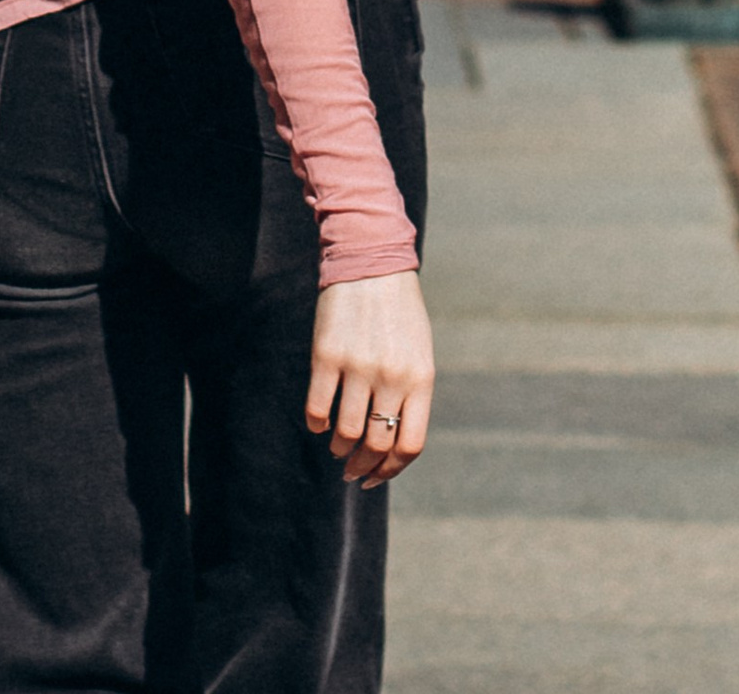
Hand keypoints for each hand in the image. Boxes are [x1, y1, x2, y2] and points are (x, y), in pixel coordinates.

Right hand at [307, 267, 433, 487]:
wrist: (371, 260)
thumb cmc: (398, 312)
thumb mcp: (418, 353)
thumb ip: (411, 396)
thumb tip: (389, 447)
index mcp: (421, 378)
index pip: (409, 445)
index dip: (389, 471)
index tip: (374, 477)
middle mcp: (392, 376)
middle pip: (376, 445)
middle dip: (361, 466)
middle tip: (350, 468)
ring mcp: (359, 366)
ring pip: (345, 433)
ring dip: (339, 446)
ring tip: (337, 442)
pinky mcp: (327, 355)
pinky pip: (318, 410)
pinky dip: (317, 424)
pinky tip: (320, 421)